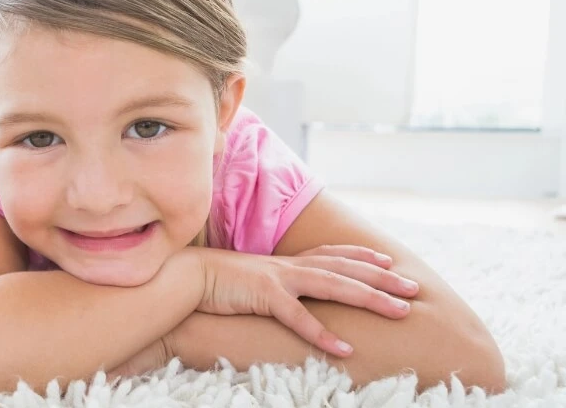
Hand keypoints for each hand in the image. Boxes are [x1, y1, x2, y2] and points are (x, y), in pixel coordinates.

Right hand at [190, 245, 418, 356]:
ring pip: (335, 285)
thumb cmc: (217, 282)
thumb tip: (285, 293)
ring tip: (398, 312)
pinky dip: (322, 333)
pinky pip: (299, 317)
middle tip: (414, 289)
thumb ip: (274, 283)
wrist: (186, 276)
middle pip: (346, 268)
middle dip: (383, 278)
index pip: (333, 254)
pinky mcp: (265, 296)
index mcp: (286, 261)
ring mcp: (279, 279)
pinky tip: (344, 348)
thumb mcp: (253, 279)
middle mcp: (289, 266)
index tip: (389, 260)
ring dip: (370, 298)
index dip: (363, 255)